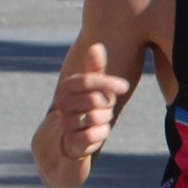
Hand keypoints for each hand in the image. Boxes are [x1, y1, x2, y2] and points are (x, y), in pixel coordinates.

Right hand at [51, 41, 131, 165]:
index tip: (124, 87)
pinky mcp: (70, 141)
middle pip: (95, 99)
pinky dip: (101, 133)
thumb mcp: (94, 88)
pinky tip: (100, 131)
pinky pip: (92, 135)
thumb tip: (96, 46)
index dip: (107, 82)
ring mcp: (65, 123)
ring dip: (105, 119)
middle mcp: (63, 104)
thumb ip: (95, 69)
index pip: (86, 80)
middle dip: (108, 104)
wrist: (71, 139)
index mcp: (68, 87)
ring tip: (102, 119)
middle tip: (107, 108)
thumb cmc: (87, 107)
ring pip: (95, 117)